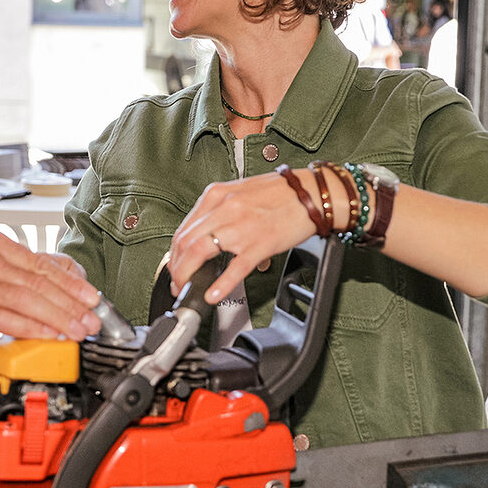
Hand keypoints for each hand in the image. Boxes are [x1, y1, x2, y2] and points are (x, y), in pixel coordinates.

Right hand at [0, 228, 100, 339]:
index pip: (41, 262)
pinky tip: (47, 335)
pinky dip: (30, 328)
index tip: (92, 296)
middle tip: (94, 318)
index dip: (71, 282)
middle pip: (39, 281)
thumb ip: (12, 263)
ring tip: (78, 330)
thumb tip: (54, 274)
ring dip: (58, 318)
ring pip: (27, 300)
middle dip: (72, 303)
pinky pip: (4, 320)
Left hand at [168, 172, 315, 303]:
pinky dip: (220, 284)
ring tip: (186, 288)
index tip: (174, 265)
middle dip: (175, 267)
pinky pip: (234, 268)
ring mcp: (241, 226)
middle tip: (176, 282)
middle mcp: (224, 208)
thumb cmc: (281, 193)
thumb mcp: (240, 192)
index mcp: (217, 195)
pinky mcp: (260, 243)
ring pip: (199, 252)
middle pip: (185, 242)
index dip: (174, 252)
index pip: (184, 228)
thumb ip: (220, 212)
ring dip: (187, 274)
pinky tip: (213, 294)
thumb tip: (206, 236)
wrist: (313, 194)